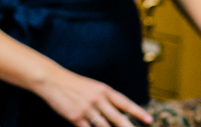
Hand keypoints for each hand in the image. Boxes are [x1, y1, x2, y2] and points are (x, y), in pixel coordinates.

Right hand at [34, 66, 151, 126]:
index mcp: (103, 89)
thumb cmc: (73, 84)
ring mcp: (86, 109)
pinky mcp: (75, 117)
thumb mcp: (92, 87)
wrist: (51, 80)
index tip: (149, 120)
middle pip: (118, 119)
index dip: (137, 112)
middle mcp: (97, 99)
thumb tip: (120, 113)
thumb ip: (106, 99)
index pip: (124, 102)